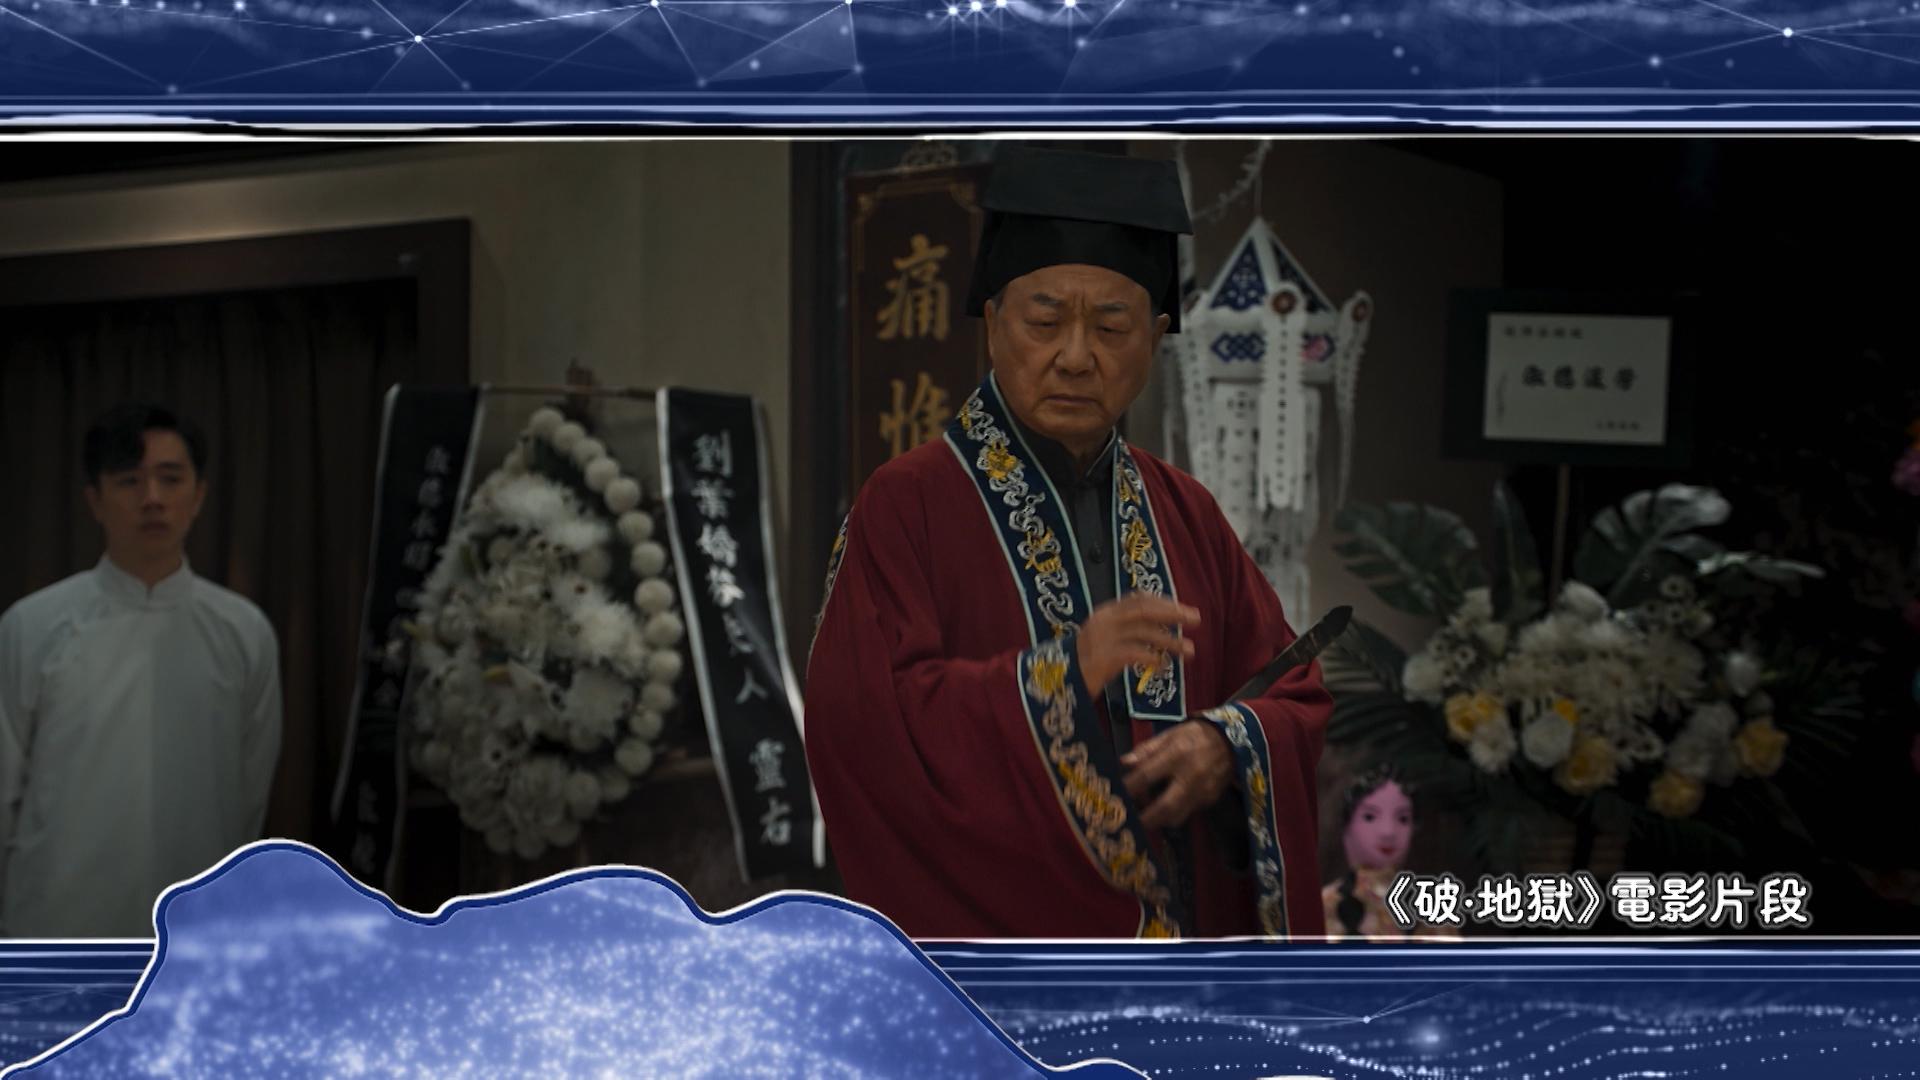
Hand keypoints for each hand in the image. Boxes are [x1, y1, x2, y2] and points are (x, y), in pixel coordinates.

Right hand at [1074, 595, 1199, 694]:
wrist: (1056, 683)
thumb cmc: (1082, 663)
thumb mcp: (1101, 639)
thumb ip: (1123, 630)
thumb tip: (1155, 630)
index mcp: (1104, 613)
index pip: (1138, 599)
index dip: (1163, 602)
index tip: (1180, 609)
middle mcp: (1104, 621)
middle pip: (1144, 610)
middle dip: (1172, 613)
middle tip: (1195, 619)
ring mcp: (1103, 638)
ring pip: (1144, 633)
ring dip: (1170, 641)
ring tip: (1189, 650)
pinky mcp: (1104, 659)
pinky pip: (1136, 654)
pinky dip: (1153, 659)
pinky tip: (1163, 667)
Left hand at [1121, 721, 1233, 829]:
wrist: (1231, 741)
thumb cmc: (1194, 735)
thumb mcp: (1170, 735)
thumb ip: (1147, 750)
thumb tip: (1124, 762)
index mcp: (1177, 755)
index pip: (1147, 776)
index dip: (1129, 788)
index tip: (1115, 795)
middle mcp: (1191, 776)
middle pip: (1165, 807)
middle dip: (1145, 819)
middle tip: (1130, 822)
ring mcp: (1203, 792)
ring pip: (1176, 817)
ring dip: (1159, 820)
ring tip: (1146, 814)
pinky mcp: (1210, 800)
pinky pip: (1188, 813)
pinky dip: (1174, 813)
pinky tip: (1165, 806)